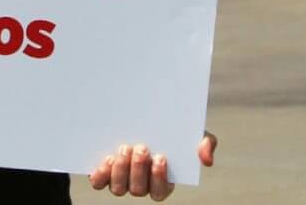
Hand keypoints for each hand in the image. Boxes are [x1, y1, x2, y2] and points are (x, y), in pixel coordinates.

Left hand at [90, 133, 215, 199]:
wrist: (143, 115)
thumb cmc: (173, 129)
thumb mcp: (194, 132)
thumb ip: (206, 143)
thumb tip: (207, 160)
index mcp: (162, 181)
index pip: (160, 192)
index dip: (159, 179)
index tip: (161, 158)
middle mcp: (140, 184)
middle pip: (138, 190)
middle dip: (139, 170)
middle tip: (141, 147)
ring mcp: (120, 179)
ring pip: (118, 188)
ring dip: (120, 171)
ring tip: (125, 148)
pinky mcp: (103, 171)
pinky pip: (98, 182)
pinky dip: (101, 174)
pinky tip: (106, 158)